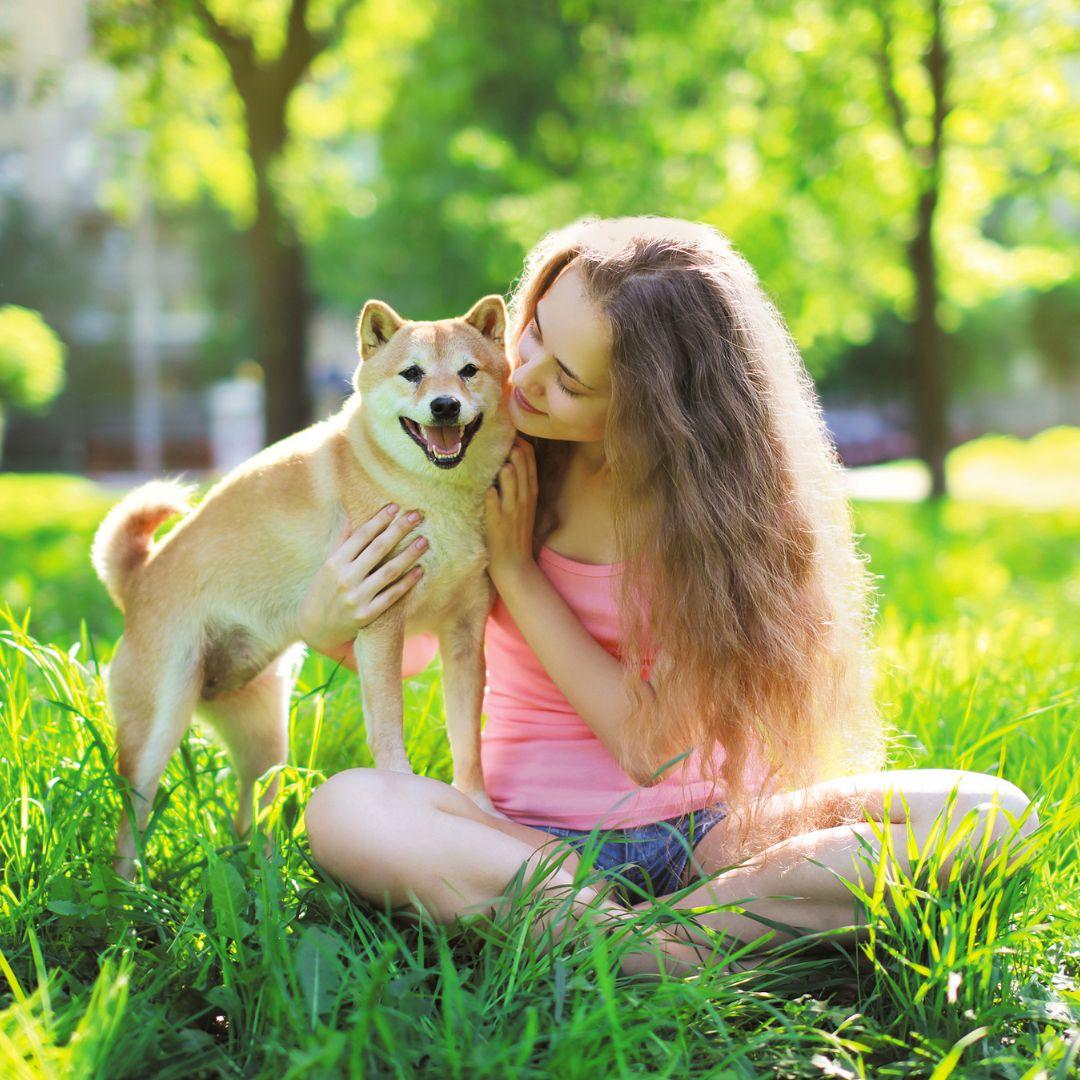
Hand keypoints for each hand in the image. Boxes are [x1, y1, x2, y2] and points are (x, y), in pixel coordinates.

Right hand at [297, 505, 426, 656]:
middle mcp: (345, 578)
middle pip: (378, 549)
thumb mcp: (327, 566)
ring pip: (389, 571)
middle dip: (398, 530)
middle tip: (416, 516)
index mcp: (334, 562)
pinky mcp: (367, 615)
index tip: (395, 507)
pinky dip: (407, 582)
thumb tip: (350, 516)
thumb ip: (341, 542)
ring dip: (409, 555)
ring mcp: (356, 598)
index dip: (379, 520)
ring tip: (424, 541)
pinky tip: (420, 570)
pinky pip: (392, 595)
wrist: (315, 628)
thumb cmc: (323, 590)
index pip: (361, 535)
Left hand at [483, 436, 537, 579]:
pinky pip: (494, 505)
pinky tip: (489, 487)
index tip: (510, 433)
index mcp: (530, 492)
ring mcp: (510, 510)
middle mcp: (523, 499)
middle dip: (515, 452)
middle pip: (522, 468)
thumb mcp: (524, 505)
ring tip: (502, 459)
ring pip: (511, 484)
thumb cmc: (515, 532)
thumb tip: (509, 458)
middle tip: (506, 438)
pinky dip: (491, 496)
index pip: (530, 461)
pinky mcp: (496, 522)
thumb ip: (519, 483)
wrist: (514, 563)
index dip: (522, 444)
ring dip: (506, 471)